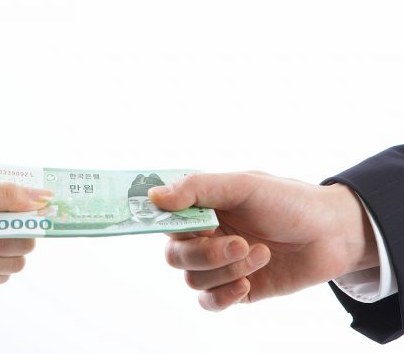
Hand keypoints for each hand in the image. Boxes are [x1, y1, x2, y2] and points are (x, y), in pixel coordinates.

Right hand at [149, 172, 378, 310]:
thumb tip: (154, 197)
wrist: (331, 234)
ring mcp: (219, 265)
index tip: (186, 227)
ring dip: (228, 270)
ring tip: (261, 253)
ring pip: (194, 280)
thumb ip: (198, 189)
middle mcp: (204, 237)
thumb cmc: (288, 201)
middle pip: (175, 256)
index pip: (165, 221)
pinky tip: (247, 283)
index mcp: (201, 209)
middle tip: (240, 244)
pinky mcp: (235, 290)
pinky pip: (209, 302)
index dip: (168, 227)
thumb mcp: (243, 185)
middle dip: (205, 254)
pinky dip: (224, 295)